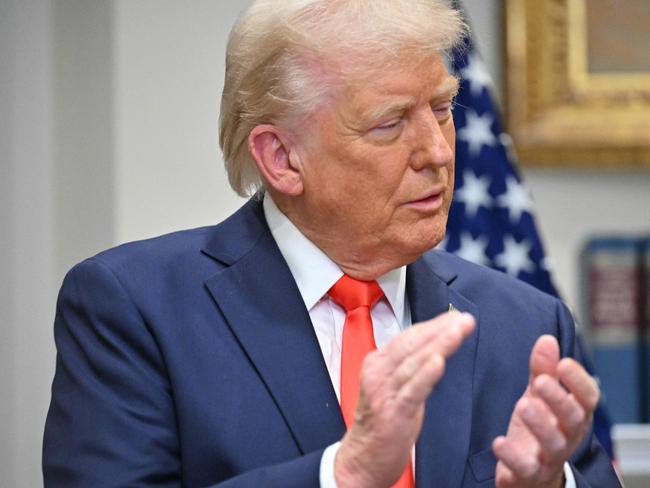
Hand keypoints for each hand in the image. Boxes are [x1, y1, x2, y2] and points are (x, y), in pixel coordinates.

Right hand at [334, 311, 475, 487]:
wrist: (362, 460)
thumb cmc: (381, 424)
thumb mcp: (396, 387)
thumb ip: (412, 368)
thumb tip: (436, 348)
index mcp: (378, 364)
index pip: (409, 337)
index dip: (434, 325)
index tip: (456, 318)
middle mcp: (379, 373)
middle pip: (412, 344)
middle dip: (441, 330)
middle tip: (465, 320)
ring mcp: (384, 392)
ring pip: (414, 362)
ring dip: (439, 344)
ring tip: (458, 331)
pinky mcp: (392, 412)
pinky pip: (412, 390)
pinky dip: (426, 375)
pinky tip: (439, 362)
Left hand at [493, 335, 599, 487]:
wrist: (531, 473)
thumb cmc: (538, 427)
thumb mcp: (539, 395)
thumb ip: (543, 370)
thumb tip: (547, 339)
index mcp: (574, 413)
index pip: (587, 397)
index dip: (578, 381)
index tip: (564, 363)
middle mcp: (568, 435)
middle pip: (572, 418)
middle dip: (558, 399)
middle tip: (541, 381)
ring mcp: (550, 456)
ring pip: (553, 443)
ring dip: (540, 424)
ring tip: (523, 405)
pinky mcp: (530, 473)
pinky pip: (525, 468)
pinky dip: (512, 457)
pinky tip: (499, 442)